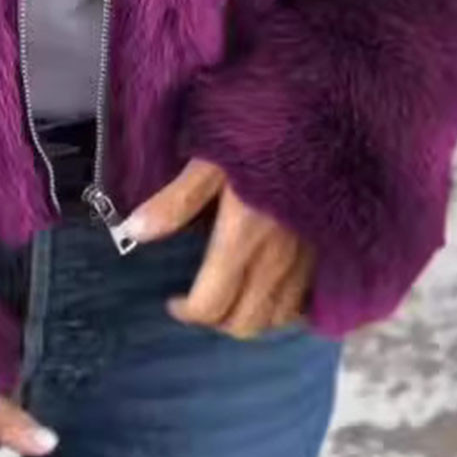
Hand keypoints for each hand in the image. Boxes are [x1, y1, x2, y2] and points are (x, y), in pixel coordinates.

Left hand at [119, 159, 313, 338]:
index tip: (173, 300)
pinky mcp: (323, 259)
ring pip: (274, 321)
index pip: (210, 305)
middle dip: (215, 322)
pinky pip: (302, 306)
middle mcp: (275, 263)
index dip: (186, 312)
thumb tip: (133, 232)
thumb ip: (174, 202)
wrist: (323, 133)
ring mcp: (303, 265)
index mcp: (241, 241)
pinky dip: (280, 310)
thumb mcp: (209, 164)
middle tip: (198, 301)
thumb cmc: (260, 143)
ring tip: (229, 297)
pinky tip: (265, 289)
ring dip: (248, 318)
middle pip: (243, 324)